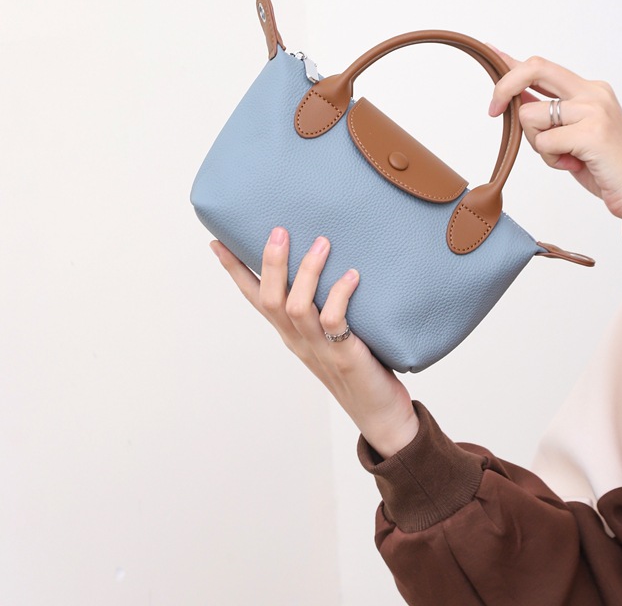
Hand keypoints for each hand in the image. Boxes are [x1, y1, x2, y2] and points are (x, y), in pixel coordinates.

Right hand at [210, 228, 418, 458]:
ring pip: (296, 307)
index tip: (218, 243)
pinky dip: (341, 294)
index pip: (254, 298)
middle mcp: (298, 339)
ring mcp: (319, 348)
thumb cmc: (360, 368)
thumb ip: (326, 303)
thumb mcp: (333, 332)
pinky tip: (352, 275)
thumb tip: (335, 259)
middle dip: (271, 263)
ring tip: (322, 242)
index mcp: (289, 333)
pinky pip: (334, 320)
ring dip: (307, 272)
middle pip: (270, 299)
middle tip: (279, 231)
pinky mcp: (344, 355)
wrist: (379, 415)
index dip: (235, 272)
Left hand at [488, 51, 621, 240]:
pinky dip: (550, 159)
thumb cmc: (606, 166)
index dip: (512, 62)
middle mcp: (593, 92)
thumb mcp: (573, 133)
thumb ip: (548, 114)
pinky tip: (573, 164)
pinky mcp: (591, 132)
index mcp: (590, 90)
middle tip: (493, 111)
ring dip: (537, 143)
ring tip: (564, 156)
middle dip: (504, 87)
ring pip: (530, 115)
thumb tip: (515, 100)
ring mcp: (593, 110)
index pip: (542, 67)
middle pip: (534, 69)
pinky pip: (544, 142)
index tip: (492, 53)